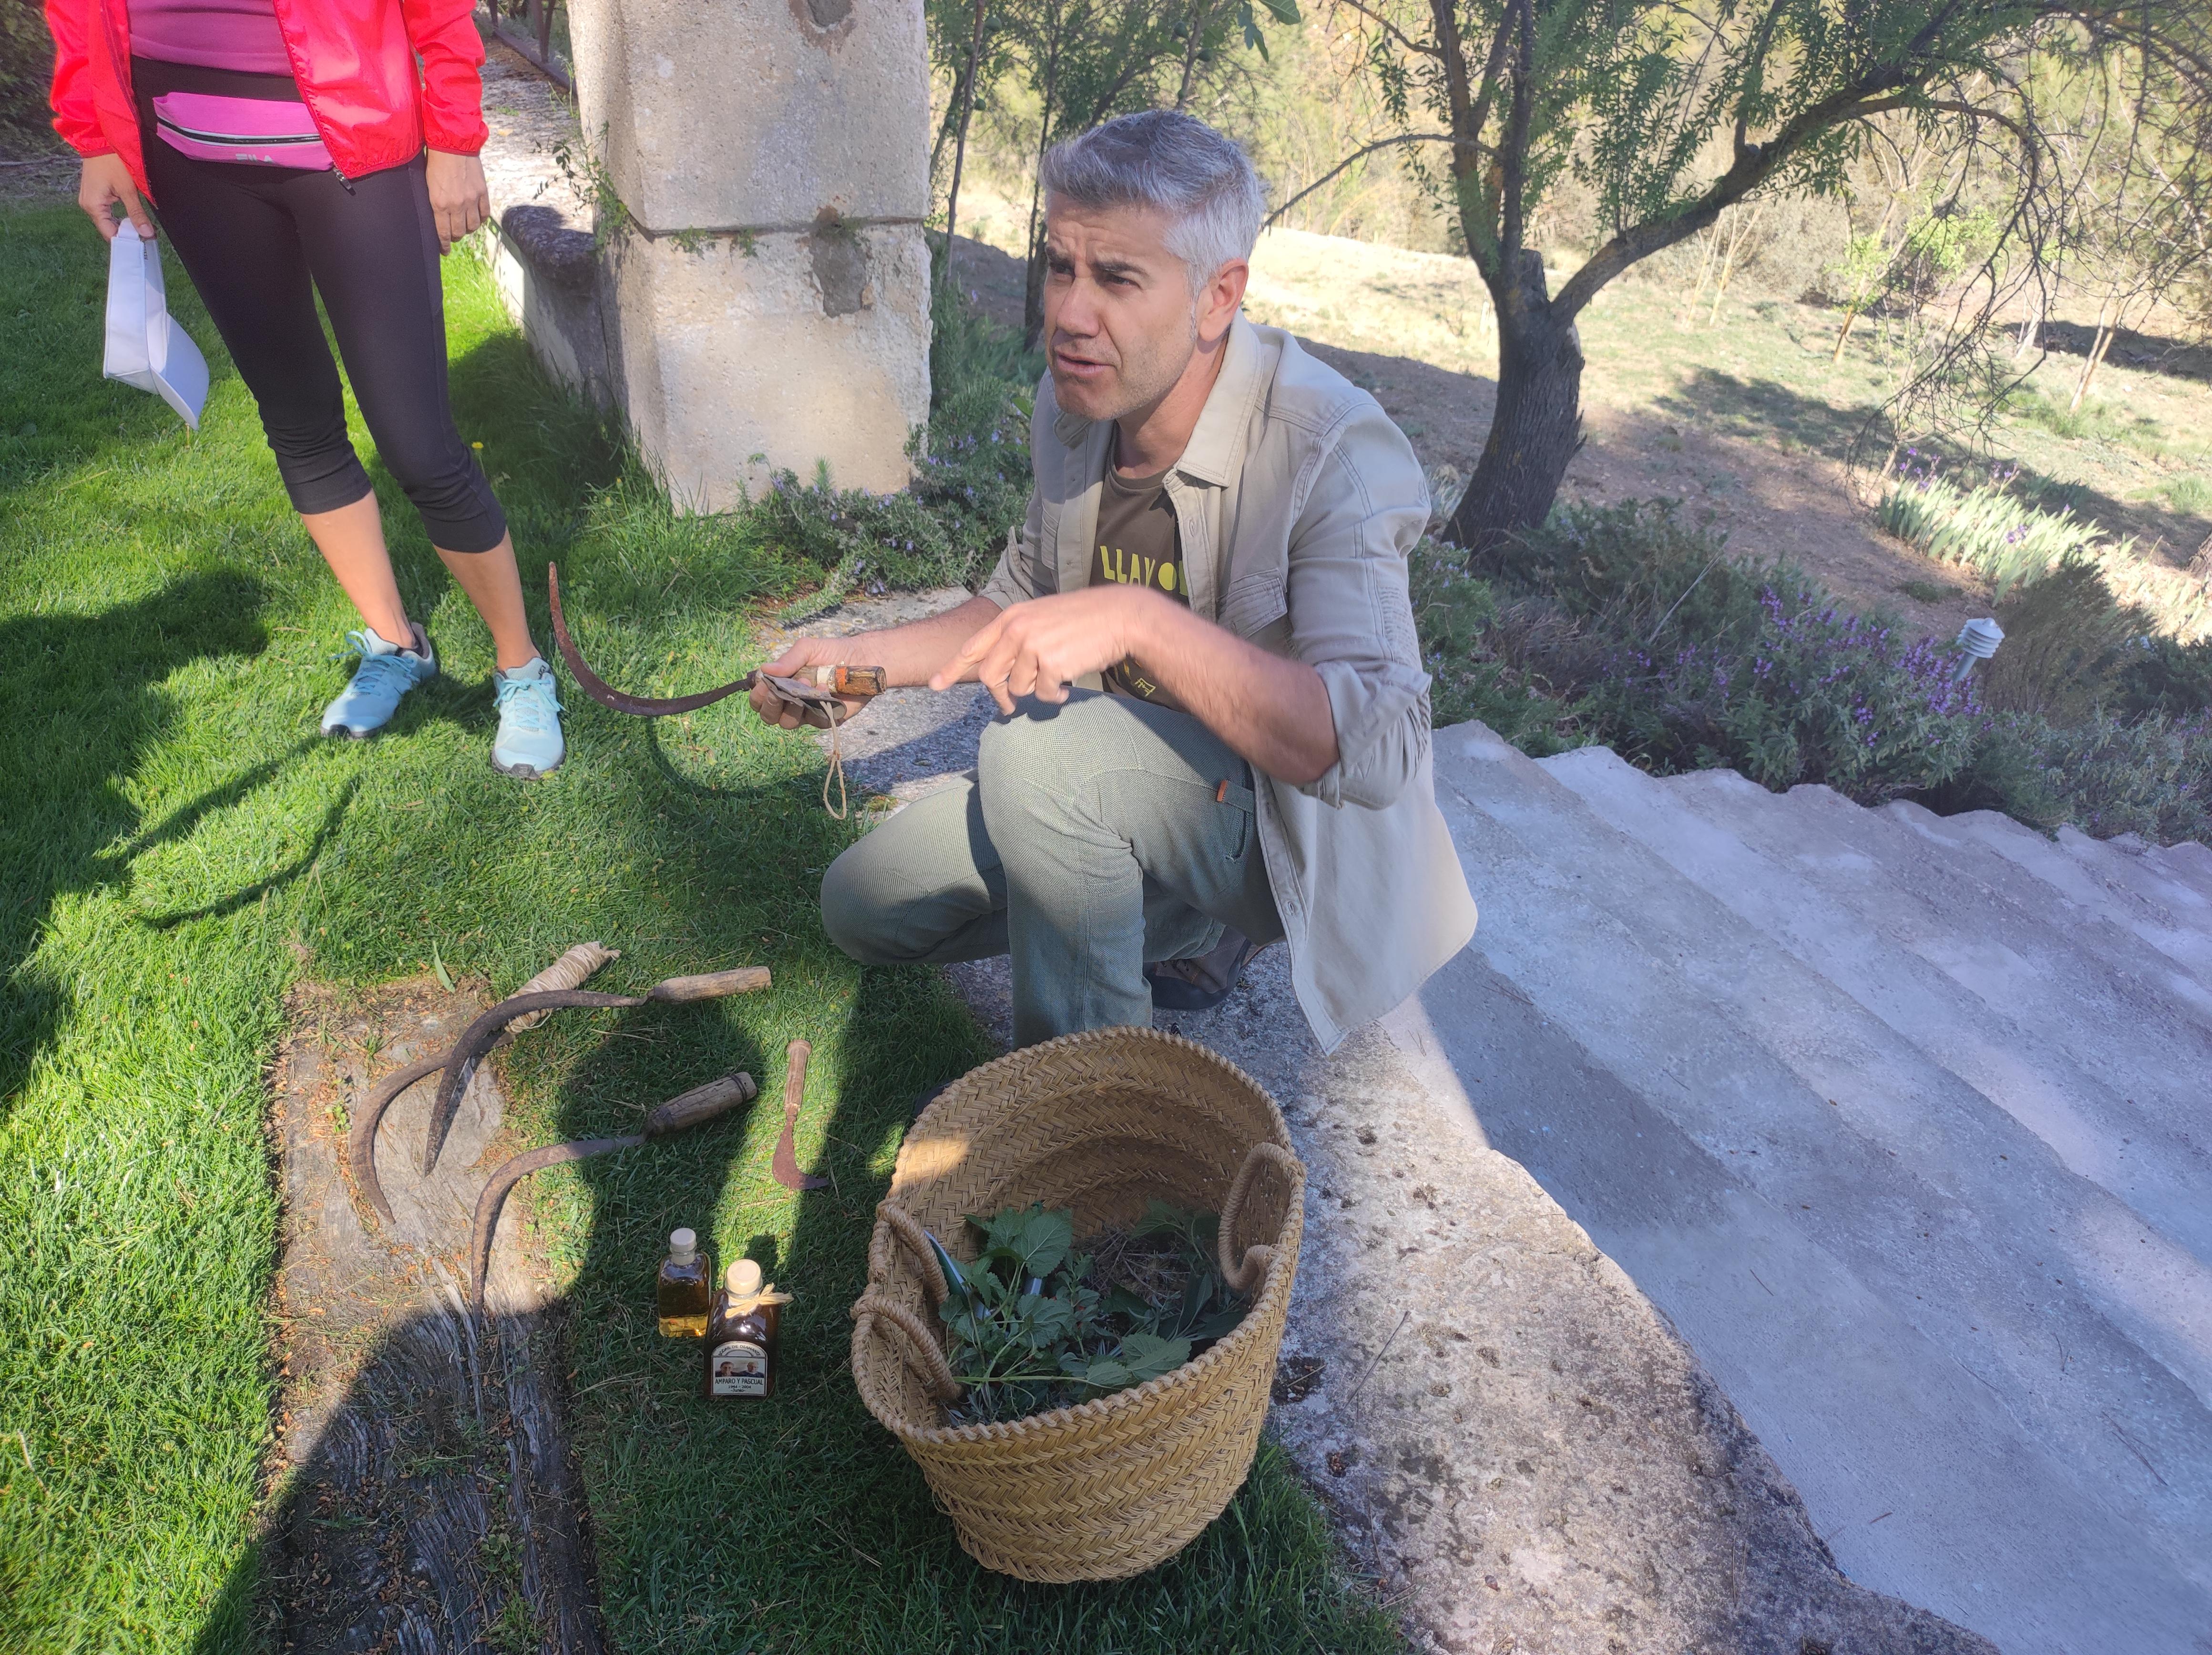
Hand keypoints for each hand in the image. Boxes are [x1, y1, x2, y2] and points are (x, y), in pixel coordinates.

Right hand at [79, 153, 153, 241]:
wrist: (101, 141)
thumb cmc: (111, 161)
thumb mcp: (127, 189)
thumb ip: (136, 213)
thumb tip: (146, 233)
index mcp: (93, 206)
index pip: (109, 234)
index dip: (126, 239)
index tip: (143, 242)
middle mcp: (88, 205)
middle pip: (108, 228)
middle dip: (127, 232)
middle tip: (147, 233)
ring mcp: (90, 199)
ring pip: (109, 220)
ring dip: (124, 223)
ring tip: (142, 225)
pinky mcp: (94, 194)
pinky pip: (107, 211)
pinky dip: (119, 214)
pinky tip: (132, 215)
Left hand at [425, 149, 489, 252]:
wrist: (453, 144)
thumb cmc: (435, 162)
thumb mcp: (428, 185)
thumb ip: (435, 203)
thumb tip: (438, 218)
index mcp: (440, 204)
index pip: (443, 232)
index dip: (444, 244)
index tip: (444, 251)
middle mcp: (457, 205)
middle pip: (459, 231)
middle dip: (455, 236)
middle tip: (452, 234)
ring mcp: (472, 200)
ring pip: (472, 226)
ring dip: (467, 229)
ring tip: (464, 226)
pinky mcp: (482, 193)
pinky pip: (483, 214)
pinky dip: (479, 219)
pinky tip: (475, 218)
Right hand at [749, 638, 867, 730]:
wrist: (862, 658)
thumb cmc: (831, 652)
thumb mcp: (807, 649)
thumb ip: (787, 660)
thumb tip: (764, 669)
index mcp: (782, 685)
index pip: (760, 700)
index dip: (758, 696)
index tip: (764, 685)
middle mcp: (792, 701)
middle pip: (770, 717)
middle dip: (771, 705)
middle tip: (778, 692)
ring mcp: (808, 712)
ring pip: (789, 722)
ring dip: (792, 706)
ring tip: (805, 685)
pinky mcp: (827, 718)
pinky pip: (815, 721)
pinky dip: (817, 706)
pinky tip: (824, 689)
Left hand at [932, 586, 1159, 714]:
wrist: (1120, 616)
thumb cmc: (1083, 619)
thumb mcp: (1042, 618)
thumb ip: (1018, 638)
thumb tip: (1004, 674)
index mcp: (1012, 618)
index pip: (973, 647)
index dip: (952, 668)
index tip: (935, 685)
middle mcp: (1017, 630)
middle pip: (990, 676)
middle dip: (999, 696)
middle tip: (1008, 707)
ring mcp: (1033, 646)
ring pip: (1018, 688)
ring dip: (1035, 693)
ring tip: (1055, 683)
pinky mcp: (1051, 664)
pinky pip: (1043, 695)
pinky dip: (1054, 698)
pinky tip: (1067, 689)